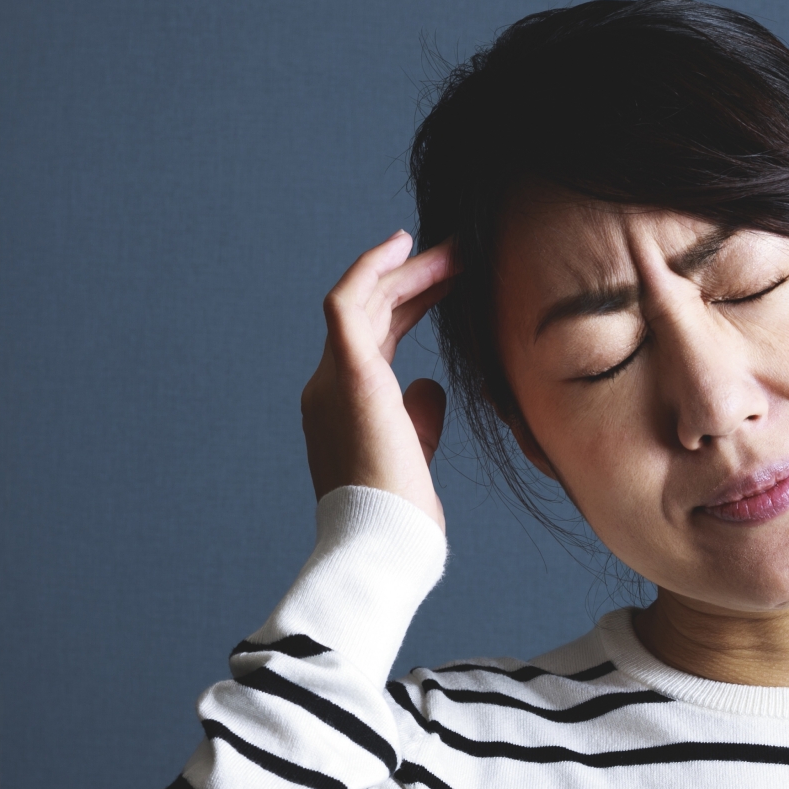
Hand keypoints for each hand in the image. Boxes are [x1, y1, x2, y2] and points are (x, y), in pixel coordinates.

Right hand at [300, 231, 457, 528]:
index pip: (374, 341)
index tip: (447, 285)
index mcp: (343, 408)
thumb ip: (418, 417)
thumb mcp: (414, 456)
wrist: (382, 542)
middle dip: (414, 281)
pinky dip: (373, 269)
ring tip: (455, 249)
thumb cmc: (400, 516)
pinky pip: (349, 302)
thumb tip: (429, 386)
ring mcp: (330, 378)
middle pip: (370, 316)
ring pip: (363, 302)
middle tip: (460, 256)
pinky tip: (405, 245)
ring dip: (408, 270)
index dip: (409, 307)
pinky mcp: (346, 372)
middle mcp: (327, 387)